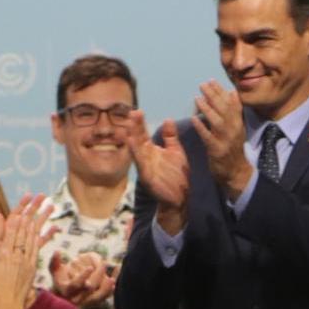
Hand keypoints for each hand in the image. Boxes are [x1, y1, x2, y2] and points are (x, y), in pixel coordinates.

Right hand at [0, 194, 52, 308]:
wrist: (8, 303)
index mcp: (1, 254)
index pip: (9, 232)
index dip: (16, 217)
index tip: (21, 206)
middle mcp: (14, 255)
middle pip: (22, 229)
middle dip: (31, 212)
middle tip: (37, 200)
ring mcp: (25, 260)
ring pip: (32, 236)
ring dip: (39, 220)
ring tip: (45, 208)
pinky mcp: (32, 266)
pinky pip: (37, 248)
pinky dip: (40, 236)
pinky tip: (44, 227)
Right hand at [49, 251, 114, 306]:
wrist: (66, 295)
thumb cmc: (60, 278)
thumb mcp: (54, 270)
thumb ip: (54, 261)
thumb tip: (58, 251)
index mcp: (67, 290)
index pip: (76, 284)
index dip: (83, 276)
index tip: (90, 267)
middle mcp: (77, 299)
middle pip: (90, 289)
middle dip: (97, 275)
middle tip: (103, 264)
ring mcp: (87, 302)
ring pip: (99, 296)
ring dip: (106, 285)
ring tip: (112, 275)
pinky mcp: (97, 301)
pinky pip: (106, 295)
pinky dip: (112, 286)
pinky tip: (117, 273)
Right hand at [128, 112, 188, 234]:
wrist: (179, 198)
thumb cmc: (176, 176)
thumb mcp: (175, 152)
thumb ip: (171, 137)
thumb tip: (168, 120)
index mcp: (151, 151)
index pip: (143, 134)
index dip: (140, 123)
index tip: (137, 110)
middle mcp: (146, 157)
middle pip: (138, 139)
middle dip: (135, 127)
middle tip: (132, 113)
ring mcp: (145, 167)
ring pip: (136, 150)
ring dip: (132, 139)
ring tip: (129, 126)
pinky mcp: (147, 177)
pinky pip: (141, 164)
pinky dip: (136, 154)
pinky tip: (132, 145)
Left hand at [190, 80, 249, 198]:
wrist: (236, 172)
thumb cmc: (232, 149)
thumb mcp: (237, 129)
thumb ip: (233, 112)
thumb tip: (231, 93)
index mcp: (238, 123)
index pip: (231, 103)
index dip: (221, 91)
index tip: (212, 81)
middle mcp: (234, 129)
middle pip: (224, 109)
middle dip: (213, 95)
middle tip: (203, 84)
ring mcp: (226, 140)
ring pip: (217, 121)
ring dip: (208, 108)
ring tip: (198, 98)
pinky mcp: (217, 150)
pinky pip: (208, 137)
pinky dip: (202, 127)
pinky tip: (194, 119)